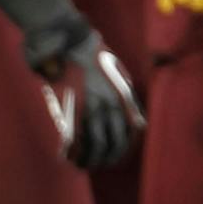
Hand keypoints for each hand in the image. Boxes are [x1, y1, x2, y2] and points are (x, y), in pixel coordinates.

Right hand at [23, 18, 143, 171]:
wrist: (68, 40)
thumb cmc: (92, 53)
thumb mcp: (118, 73)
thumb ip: (127, 97)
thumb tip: (137, 122)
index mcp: (124, 97)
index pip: (132, 131)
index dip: (123, 147)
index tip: (114, 154)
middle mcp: (111, 105)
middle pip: (113, 143)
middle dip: (105, 158)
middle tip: (96, 163)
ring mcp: (90, 108)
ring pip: (94, 145)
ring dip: (88, 159)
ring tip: (80, 163)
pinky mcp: (70, 109)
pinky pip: (74, 138)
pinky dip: (70, 151)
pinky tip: (65, 156)